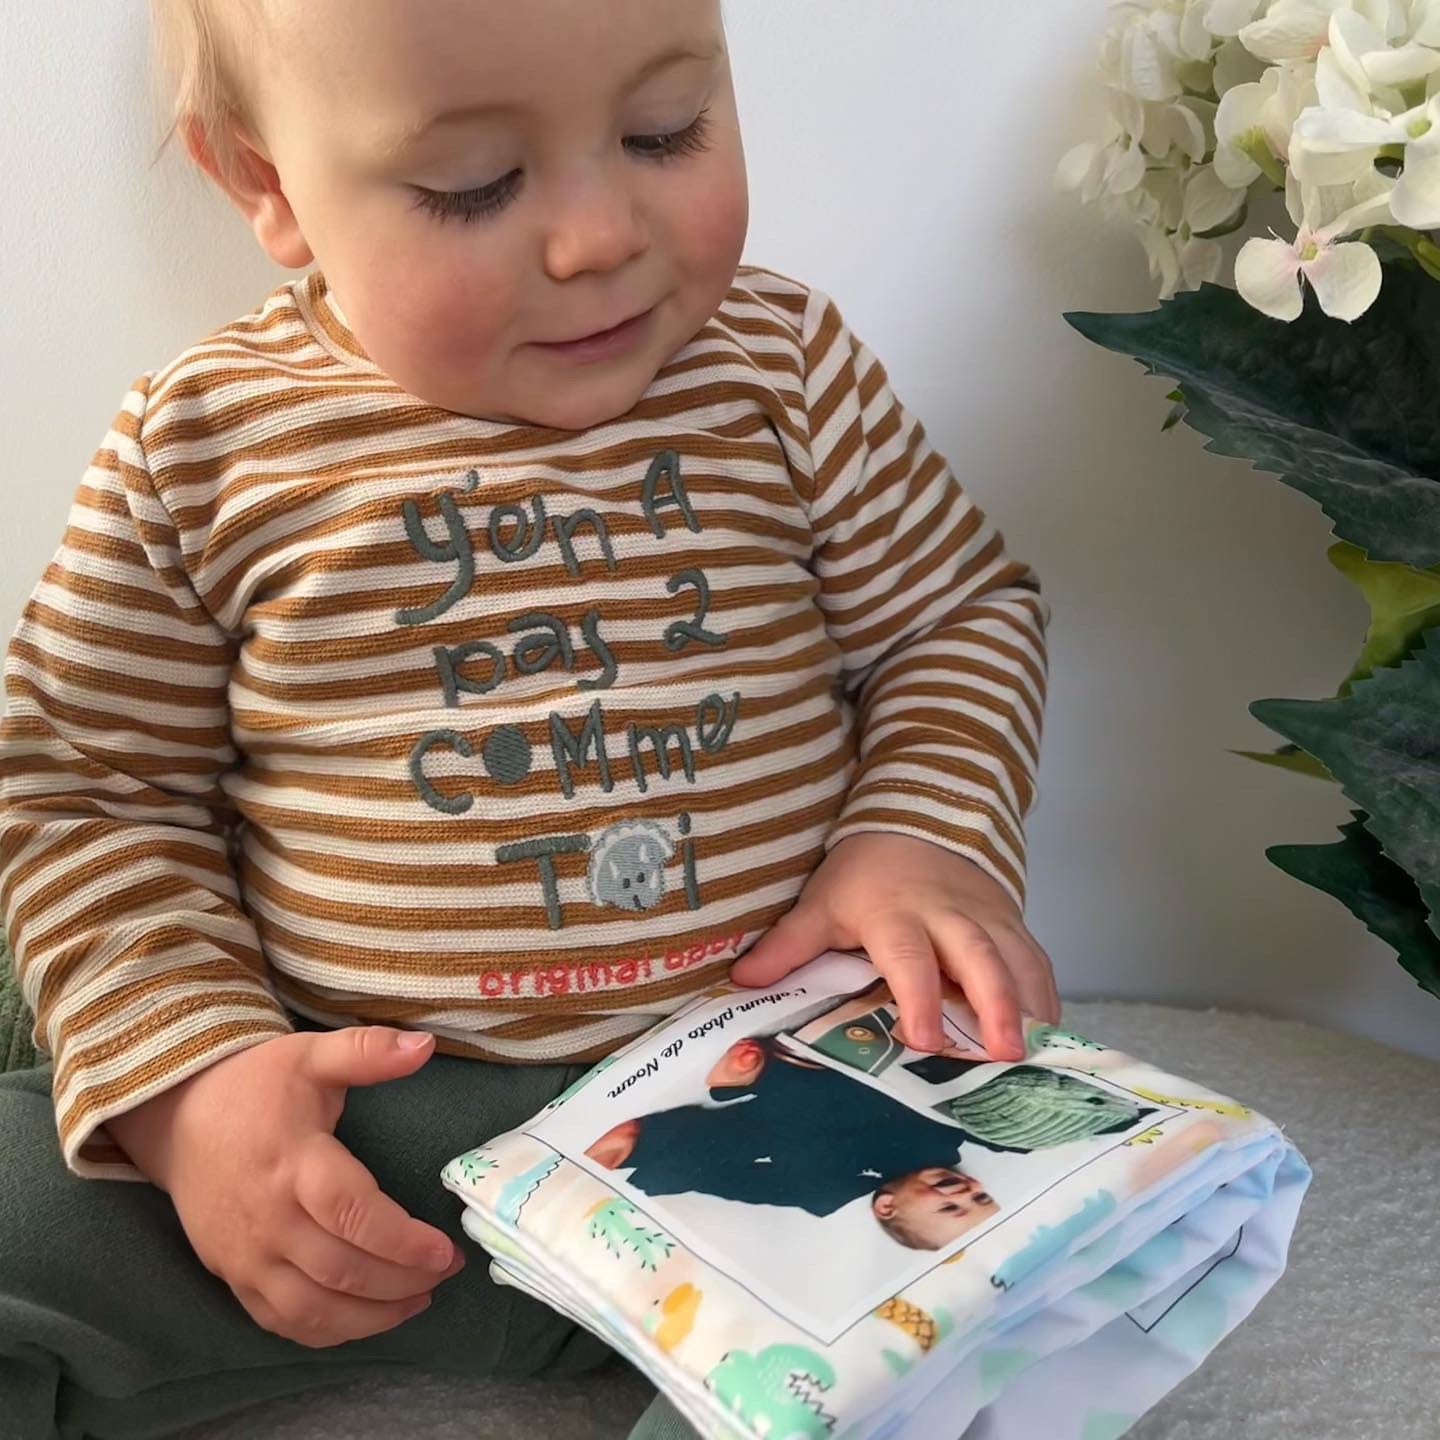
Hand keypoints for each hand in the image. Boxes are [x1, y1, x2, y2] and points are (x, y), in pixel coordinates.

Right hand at [106, 1026, 464, 1347]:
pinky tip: (366, 1319)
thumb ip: (367, 1052)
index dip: (402, 1240)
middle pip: (340, 1270)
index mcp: (293, 1163)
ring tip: (418, 1300)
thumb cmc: (252, 1085)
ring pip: (312, 1308)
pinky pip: (280, 1321)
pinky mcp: (232, 1275)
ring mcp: (246, 1255)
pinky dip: (327, 1331)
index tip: (444, 1250)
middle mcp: (268, 1218)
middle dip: (401, 1280)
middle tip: (445, 1272)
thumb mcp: (309, 1055)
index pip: (352, 1214)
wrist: (173, 1116)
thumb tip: (426, 1045)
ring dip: (372, 1317)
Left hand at [730, 834, 1058, 1060]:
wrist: (914, 820)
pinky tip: (1051, 1038)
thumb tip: (743, 983)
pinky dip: (1046, 999)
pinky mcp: (1012, 923)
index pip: (909, 957)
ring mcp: (987, 919)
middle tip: (1006, 1054)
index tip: (923, 1037)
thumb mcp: (822, 904)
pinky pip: (1036, 961)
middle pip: (980, 959)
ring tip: (1038, 1057)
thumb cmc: (864, 874)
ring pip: (1018, 961)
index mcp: (896, 915)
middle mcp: (949, 917)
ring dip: (1030, 1009)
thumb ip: (788, 945)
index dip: (918, 995)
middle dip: (996, 1005)